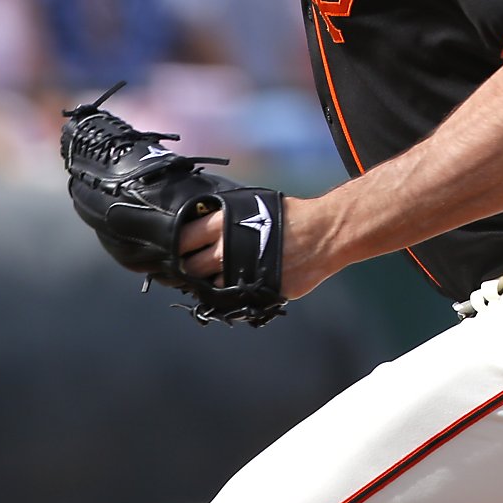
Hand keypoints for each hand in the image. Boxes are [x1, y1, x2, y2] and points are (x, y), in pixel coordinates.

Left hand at [179, 198, 336, 299]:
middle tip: (194, 266)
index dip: (179, 245)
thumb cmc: (290, 216)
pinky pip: (232, 297)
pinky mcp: (254, 291)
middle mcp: (226, 249)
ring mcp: (239, 273)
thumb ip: (225, 217)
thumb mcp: (251, 205)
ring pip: (208, 285)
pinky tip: (238, 284)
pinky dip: (230, 293)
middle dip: (190, 268)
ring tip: (218, 275)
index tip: (179, 249)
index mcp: (222, 224)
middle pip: (191, 266)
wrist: (323, 234)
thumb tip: (202, 223)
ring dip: (209, 282)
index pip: (183, 239)